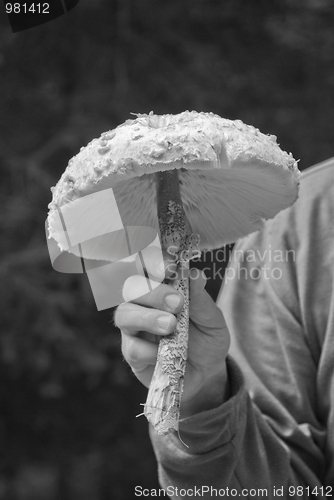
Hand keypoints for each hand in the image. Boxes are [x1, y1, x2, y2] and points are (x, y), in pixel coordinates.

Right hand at [114, 248, 230, 417]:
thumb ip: (201, 300)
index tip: (169, 267)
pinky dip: (149, 349)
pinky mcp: (132, 353)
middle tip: (177, 302)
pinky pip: (132, 347)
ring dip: (146, 318)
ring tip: (170, 326)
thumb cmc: (207, 339)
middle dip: (153, 291)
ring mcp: (134, 328)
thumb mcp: (212, 320)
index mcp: (163, 287)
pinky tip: (164, 353)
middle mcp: (143, 303)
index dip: (153, 261)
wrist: (207, 374)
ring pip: (123, 314)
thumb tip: (194, 274)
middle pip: (132, 287)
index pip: (149, 266)